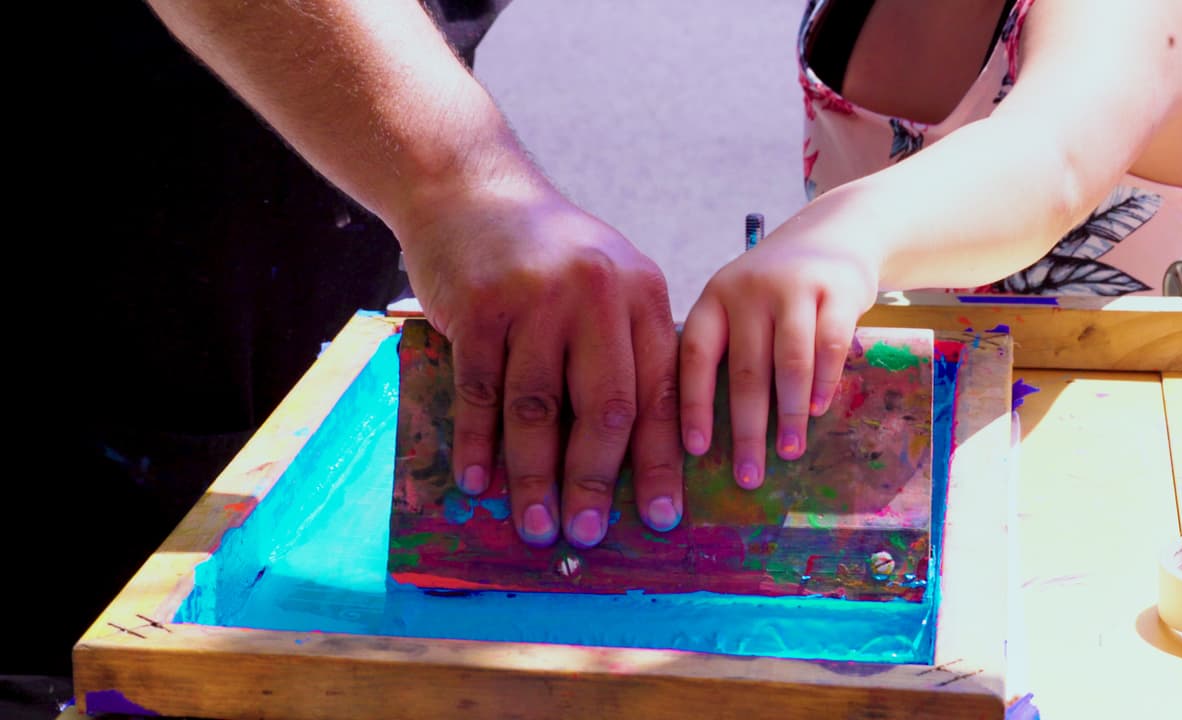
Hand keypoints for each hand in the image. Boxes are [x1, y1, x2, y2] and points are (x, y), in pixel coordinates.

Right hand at [398, 176, 682, 546]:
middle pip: (605, 407)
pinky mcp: (479, 306)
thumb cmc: (544, 254)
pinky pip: (481, 392)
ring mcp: (536, 298)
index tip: (659, 517)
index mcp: (643, 295)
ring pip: (538, 409)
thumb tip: (627, 454)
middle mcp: (598, 294)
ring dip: (533, 477)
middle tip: (585, 533)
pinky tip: (479, 481)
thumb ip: (622, 351)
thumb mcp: (605, 283)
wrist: (470, 190)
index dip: (660, 461)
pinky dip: (479, 443)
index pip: (660, 392)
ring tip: (534, 524)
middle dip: (595, 480)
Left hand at [679, 220, 878, 488]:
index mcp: (713, 299)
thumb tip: (712, 437)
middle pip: (744, 370)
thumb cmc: (775, 289)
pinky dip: (824, 382)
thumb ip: (728, 350)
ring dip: (789, 414)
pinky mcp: (837, 290)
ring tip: (789, 451)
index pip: (694, 356)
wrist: (834, 232)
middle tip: (749, 476)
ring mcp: (793, 287)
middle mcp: (747, 290)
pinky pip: (830, 344)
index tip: (696, 450)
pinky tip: (818, 411)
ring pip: (788, 361)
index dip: (694, 405)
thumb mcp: (739, 305)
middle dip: (747, 429)